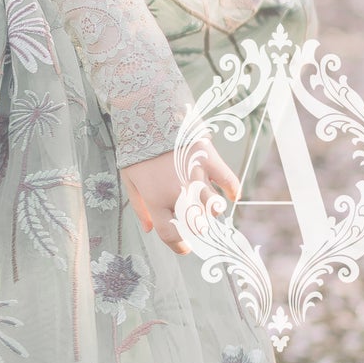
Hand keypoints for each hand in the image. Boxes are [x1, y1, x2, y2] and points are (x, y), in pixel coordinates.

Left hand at [121, 138, 239, 254]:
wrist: (150, 115)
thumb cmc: (137, 150)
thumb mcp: (130, 180)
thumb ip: (140, 207)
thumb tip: (150, 230)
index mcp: (156, 200)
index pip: (171, 234)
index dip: (179, 246)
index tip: (184, 247)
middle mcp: (178, 193)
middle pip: (196, 224)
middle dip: (197, 227)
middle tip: (194, 221)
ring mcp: (196, 177)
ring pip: (214, 208)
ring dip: (212, 211)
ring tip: (207, 205)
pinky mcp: (209, 160)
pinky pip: (229, 181)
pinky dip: (233, 191)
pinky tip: (231, 195)